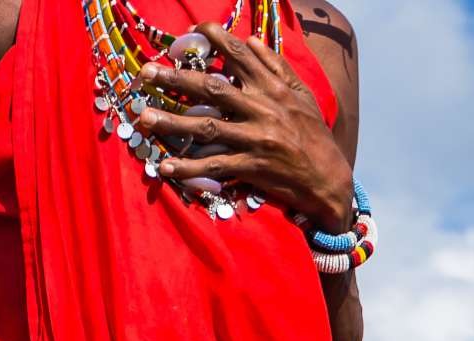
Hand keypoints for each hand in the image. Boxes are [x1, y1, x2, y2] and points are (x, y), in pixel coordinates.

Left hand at [128, 25, 355, 229]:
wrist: (329, 178)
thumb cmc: (314, 135)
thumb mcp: (302, 95)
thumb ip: (275, 67)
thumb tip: (250, 40)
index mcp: (273, 88)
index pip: (240, 55)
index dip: (216, 39)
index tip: (193, 28)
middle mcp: (262, 109)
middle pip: (212, 89)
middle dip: (177, 77)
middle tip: (147, 71)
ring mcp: (255, 139)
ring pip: (207, 127)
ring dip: (172, 122)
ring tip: (144, 118)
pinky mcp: (252, 167)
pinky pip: (215, 166)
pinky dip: (189, 168)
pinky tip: (165, 167)